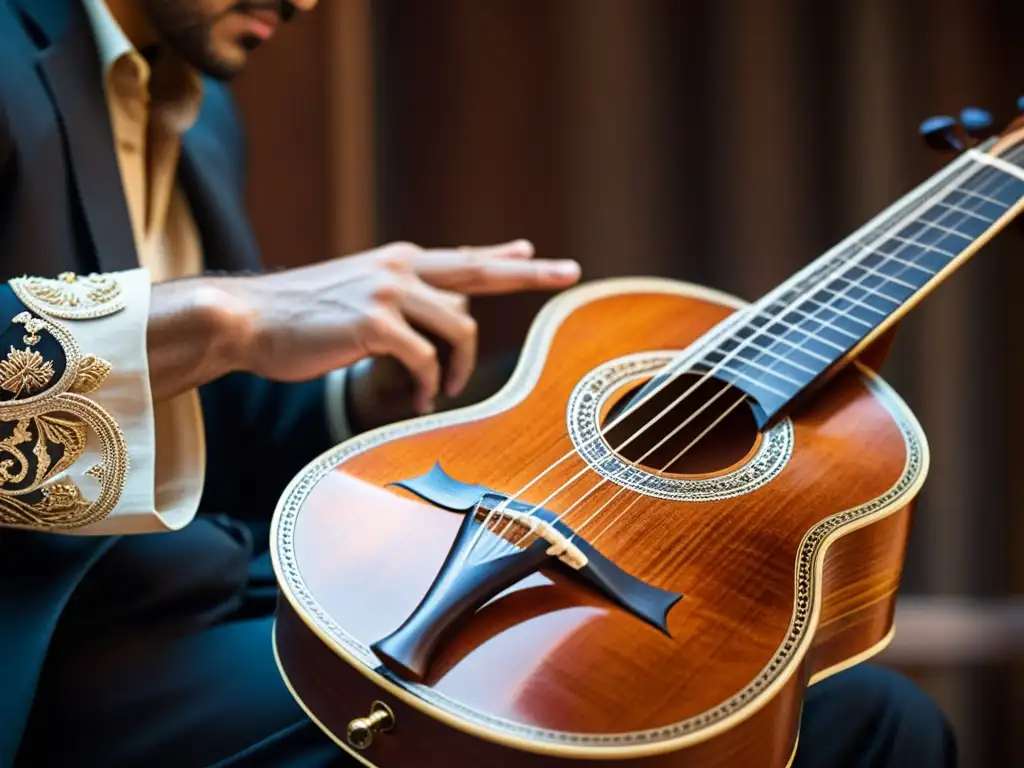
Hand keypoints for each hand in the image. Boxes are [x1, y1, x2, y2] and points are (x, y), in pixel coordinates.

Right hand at [220, 239, 580, 421]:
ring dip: (458, 368)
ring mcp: (388, 291)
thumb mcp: (355, 295)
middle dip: (529, 275)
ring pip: (459, 328)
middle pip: (478, 273)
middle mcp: (399, 268)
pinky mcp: (375, 323)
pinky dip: (431, 385)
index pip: (461, 259)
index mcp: (396, 261)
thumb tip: (439, 312)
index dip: (501, 258)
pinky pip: (426, 359)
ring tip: (442, 392)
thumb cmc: (298, 319)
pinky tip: (423, 403)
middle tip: (570, 271)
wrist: (245, 320)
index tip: (532, 254)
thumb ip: (398, 299)